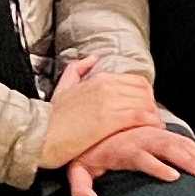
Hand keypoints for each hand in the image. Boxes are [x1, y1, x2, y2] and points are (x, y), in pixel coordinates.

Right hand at [38, 58, 161, 170]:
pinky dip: (150, 122)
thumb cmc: (51, 118)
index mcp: (98, 78)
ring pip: (144, 103)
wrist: (40, 136)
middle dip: (151, 104)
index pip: (136, 80)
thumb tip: (92, 59)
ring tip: (153, 126)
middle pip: (143, 91)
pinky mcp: (110, 120)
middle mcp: (106, 86)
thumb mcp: (62, 87)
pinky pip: (140, 116)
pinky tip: (152, 129)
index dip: (145, 94)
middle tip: (152, 117)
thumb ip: (77, 69)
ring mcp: (109, 102)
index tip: (146, 106)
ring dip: (153, 114)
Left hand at [62, 121, 194, 195]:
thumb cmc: (87, 153)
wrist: (92, 126)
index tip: (174, 177)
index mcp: (122, 148)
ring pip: (180, 143)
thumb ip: (81, 191)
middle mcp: (141, 139)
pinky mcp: (160, 134)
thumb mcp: (76, 172)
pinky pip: (182, 140)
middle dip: (190, 161)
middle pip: (168, 148)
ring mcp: (153, 135)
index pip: (142, 156)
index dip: (157, 166)